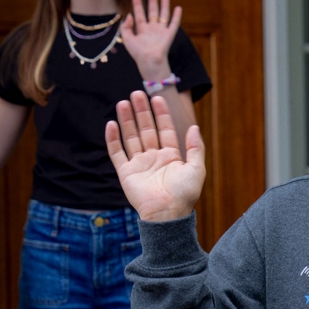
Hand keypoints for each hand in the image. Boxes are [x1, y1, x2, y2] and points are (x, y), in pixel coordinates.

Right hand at [106, 90, 204, 221]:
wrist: (168, 214)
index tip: (157, 98)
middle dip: (141, 112)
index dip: (161, 114)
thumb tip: (194, 127)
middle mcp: (154, 158)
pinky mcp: (126, 173)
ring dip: (127, 120)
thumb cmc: (185, 194)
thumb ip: (196, 148)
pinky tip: (111, 124)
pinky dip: (113, 139)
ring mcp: (139, 164)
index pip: (165, 129)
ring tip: (123, 102)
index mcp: (171, 156)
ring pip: (131, 137)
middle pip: (146, 129)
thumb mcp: (197, 169)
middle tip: (136, 93)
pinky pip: (117, 153)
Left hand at [120, 0, 181, 81]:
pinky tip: (178, 8)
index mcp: (141, 30)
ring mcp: (161, 31)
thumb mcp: (126, 39)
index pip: (139, 14)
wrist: (149, 61)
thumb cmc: (138, 52)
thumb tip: (130, 15)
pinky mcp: (169, 35)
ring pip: (163, 16)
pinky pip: (174, 24)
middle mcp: (152, 29)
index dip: (137, 4)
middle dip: (152, 2)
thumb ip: (125, 26)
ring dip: (164, 6)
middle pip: (152, 12)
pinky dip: (177, 16)